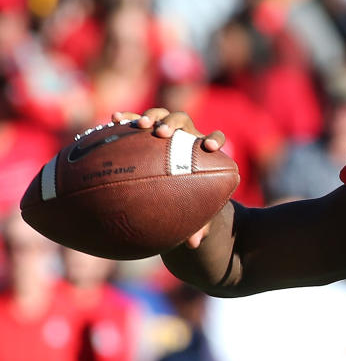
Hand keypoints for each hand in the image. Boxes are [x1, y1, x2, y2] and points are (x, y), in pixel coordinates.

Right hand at [112, 108, 226, 248]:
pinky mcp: (144, 131)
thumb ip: (198, 225)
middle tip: (163, 133)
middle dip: (174, 124)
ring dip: (151, 117)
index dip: (215, 139)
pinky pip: (135, 121)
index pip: (216, 138)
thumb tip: (194, 245)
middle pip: (183, 121)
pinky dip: (127, 119)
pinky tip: (114, 119)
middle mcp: (184, 137)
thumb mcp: (194, 213)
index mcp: (202, 153)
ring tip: (141, 126)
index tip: (210, 148)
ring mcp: (164, 132)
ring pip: (160, 116)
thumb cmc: (187, 200)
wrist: (171, 185)